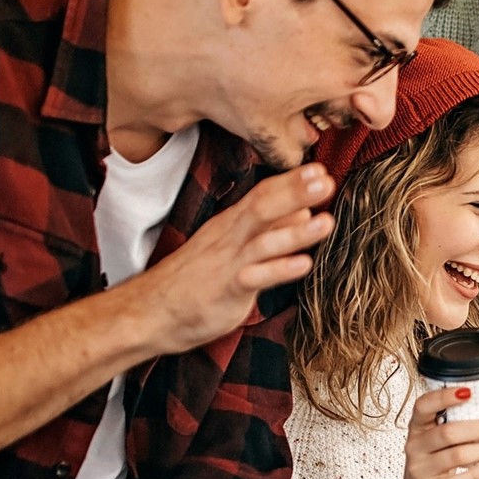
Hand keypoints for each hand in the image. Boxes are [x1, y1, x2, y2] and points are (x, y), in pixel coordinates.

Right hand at [127, 164, 335, 354]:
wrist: (152, 310)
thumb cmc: (196, 278)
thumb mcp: (234, 247)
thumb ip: (269, 229)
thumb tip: (304, 209)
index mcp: (232, 225)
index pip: (262, 194)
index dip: (290, 181)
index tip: (318, 168)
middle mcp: (230, 237)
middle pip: (263, 208)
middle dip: (295, 193)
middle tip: (325, 180)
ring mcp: (228, 262)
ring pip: (263, 242)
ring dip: (295, 232)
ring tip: (326, 222)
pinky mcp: (226, 290)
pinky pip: (254, 278)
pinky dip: (279, 271)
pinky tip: (303, 265)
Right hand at [380, 387, 478, 478]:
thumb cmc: (435, 463)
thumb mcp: (436, 441)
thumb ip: (453, 425)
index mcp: (417, 428)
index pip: (423, 406)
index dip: (443, 397)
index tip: (470, 391)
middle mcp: (414, 446)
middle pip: (448, 433)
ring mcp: (420, 470)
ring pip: (457, 456)